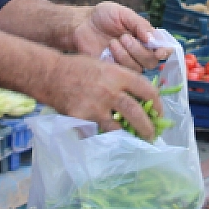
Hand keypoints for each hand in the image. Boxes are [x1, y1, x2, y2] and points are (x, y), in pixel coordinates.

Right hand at [39, 53, 160, 138]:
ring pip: (119, 127)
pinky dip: (106, 137)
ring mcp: (96, 106)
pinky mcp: (83, 118)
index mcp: (117, 74)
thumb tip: (138, 97)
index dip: (157, 103)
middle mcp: (110, 91)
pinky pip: (98, 131)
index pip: (146, 89)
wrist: (50, 74)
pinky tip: (112, 142)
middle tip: (152, 135)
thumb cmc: (77, 67)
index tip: (159, 112)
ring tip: (136, 143)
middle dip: (148, 127)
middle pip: (137, 112)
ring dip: (130, 137)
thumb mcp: (103, 65)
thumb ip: (120, 80)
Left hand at [70, 2, 169, 71]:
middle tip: (123, 37)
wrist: (82, 24)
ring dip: (125, 55)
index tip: (159, 51)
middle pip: (151, 62)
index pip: (164, 49)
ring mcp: (127, 63)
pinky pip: (122, 74)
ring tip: (112, 42)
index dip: (165, 52)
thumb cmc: (104, 16)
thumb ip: (139, 24)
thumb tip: (153, 39)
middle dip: (138, 50)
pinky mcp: (114, 71)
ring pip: (137, 69)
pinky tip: (107, 51)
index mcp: (146, 38)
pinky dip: (116, 61)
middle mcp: (140, 52)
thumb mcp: (122, 13)